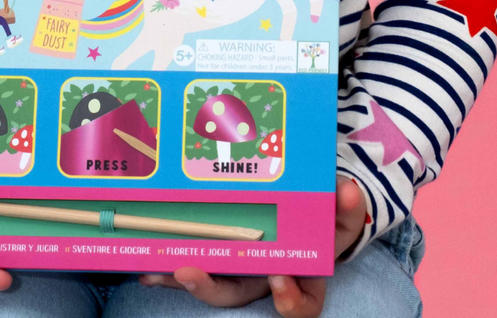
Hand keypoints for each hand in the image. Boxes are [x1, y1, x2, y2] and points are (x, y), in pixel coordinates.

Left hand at [139, 176, 367, 316]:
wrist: (310, 202)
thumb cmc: (324, 211)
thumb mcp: (339, 210)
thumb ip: (346, 206)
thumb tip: (350, 192)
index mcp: (302, 275)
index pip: (302, 304)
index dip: (290, 298)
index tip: (279, 279)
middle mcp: (266, 279)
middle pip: (239, 295)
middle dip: (210, 287)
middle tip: (188, 272)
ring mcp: (240, 269)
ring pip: (209, 282)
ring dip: (181, 276)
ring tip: (156, 267)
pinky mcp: (218, 256)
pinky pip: (194, 265)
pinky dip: (169, 266)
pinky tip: (146, 262)